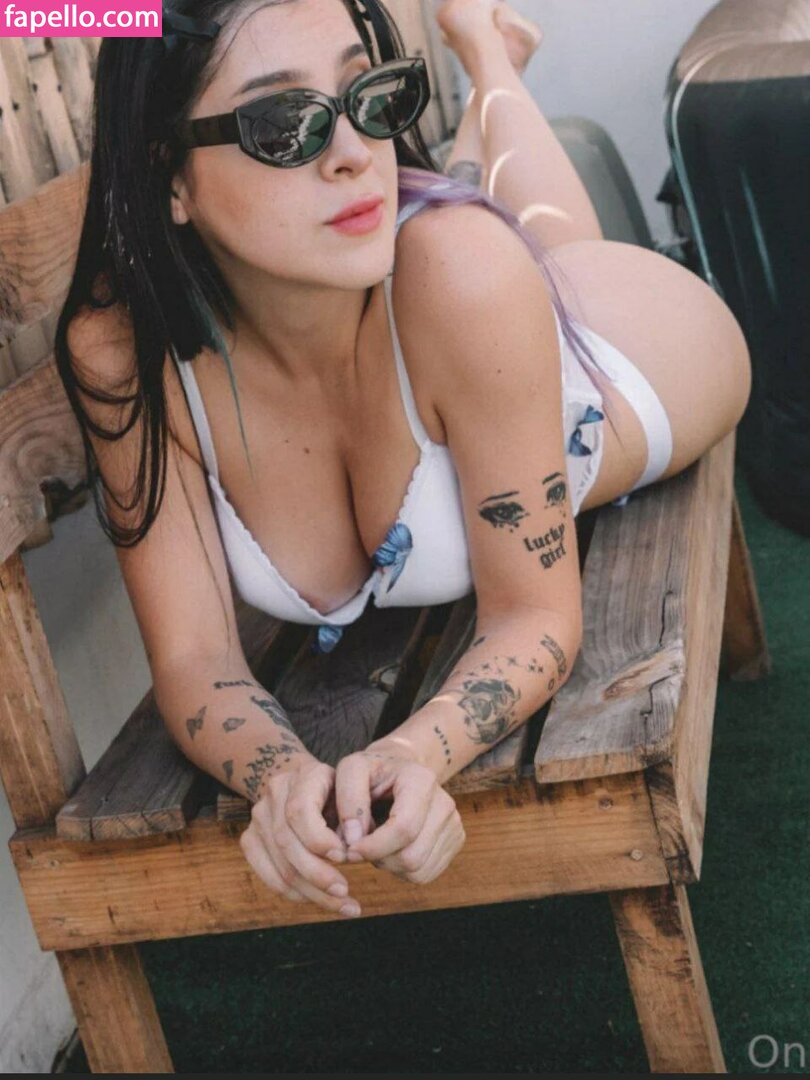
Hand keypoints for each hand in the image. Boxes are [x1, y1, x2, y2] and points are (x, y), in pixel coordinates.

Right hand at [238, 757, 362, 917]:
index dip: (319, 839)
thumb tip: (349, 855)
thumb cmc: (339, 794)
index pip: (299, 810)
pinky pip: (268, 876)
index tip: (344, 858)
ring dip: (312, 892)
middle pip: (287, 842)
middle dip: (318, 875)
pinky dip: (295, 894)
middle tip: (345, 893)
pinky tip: (317, 899)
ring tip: (342, 905)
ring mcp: (258, 815)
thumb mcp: (351, 796)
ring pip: (280, 865)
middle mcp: (276, 791)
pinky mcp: (249, 838)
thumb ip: (350, 820)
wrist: (306, 782)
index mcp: (305, 774)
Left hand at [334, 749, 465, 884]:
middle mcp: (445, 802)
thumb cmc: (372, 771)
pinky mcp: (456, 840)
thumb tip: (354, 840)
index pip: (403, 828)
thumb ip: (348, 802)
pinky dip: (402, 870)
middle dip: (379, 858)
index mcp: (421, 780)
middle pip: (411, 856)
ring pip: (418, 869)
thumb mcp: (351, 771)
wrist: (399, 768)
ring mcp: (454, 823)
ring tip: (377, 842)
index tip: (350, 850)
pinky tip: (392, 848)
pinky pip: (425, 874)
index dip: (373, 847)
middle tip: (362, 844)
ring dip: (389, 865)